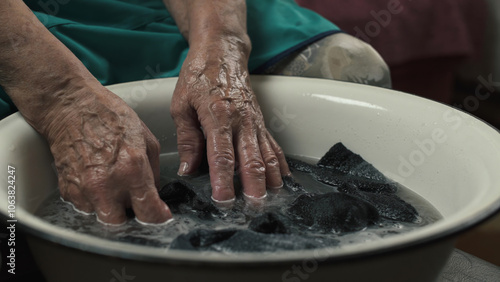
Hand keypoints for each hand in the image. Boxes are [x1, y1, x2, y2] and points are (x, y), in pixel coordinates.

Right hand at [44, 85, 171, 224]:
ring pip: (102, 217)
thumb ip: (154, 171)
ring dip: (112, 208)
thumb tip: (155, 191)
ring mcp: (84, 189)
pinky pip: (85, 207)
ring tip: (114, 186)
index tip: (160, 215)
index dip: (158, 217)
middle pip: (122, 224)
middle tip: (135, 201)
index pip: (149, 212)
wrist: (71, 107)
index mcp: (131, 169)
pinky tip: (99, 181)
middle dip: (132, 216)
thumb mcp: (146, 139)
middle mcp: (106, 184)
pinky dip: (95, 200)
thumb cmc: (109, 117)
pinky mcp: (67, 189)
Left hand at [170, 43, 290, 201]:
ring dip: (270, 179)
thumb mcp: (182, 105)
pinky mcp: (261, 122)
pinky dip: (279, 164)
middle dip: (253, 186)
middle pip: (251, 159)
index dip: (223, 179)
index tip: (223, 199)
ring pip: (267, 155)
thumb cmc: (199, 76)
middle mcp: (241, 120)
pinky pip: (273, 146)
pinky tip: (282, 180)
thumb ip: (187, 138)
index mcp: (218, 115)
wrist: (222, 53)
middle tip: (253, 207)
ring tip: (271, 200)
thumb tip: (188, 169)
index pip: (222, 155)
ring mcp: (254, 121)